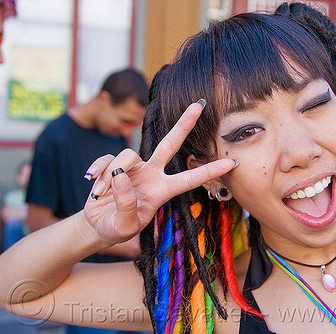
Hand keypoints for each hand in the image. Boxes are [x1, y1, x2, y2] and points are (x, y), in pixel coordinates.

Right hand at [82, 101, 234, 245]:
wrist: (97, 226)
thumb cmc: (117, 228)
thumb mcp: (124, 226)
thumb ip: (126, 205)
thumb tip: (121, 176)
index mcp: (163, 190)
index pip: (191, 179)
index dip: (211, 171)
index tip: (232, 162)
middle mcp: (152, 174)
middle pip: (170, 143)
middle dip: (184, 124)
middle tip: (199, 105)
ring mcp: (133, 168)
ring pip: (127, 156)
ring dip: (112, 176)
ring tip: (102, 194)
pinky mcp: (114, 164)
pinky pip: (107, 160)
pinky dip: (98, 171)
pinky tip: (92, 182)